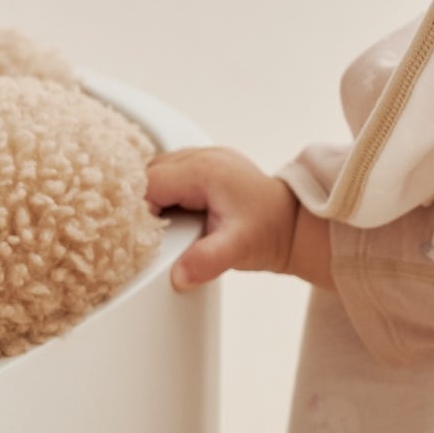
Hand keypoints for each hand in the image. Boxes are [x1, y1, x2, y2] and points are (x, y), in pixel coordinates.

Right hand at [145, 147, 330, 291]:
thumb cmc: (270, 232)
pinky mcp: (208, 168)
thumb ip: (207, 261)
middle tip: (144, 234)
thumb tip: (178, 276)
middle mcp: (203, 156)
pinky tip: (170, 215)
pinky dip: (165, 193)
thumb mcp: (238, 249)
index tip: (139, 234)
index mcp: (204, 170)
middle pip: (149, 173)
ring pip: (158, 172)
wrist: (295, 226)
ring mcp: (206, 158)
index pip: (149, 182)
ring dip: (152, 196)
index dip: (138, 209)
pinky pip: (172, 174)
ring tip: (157, 227)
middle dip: (141, 202)